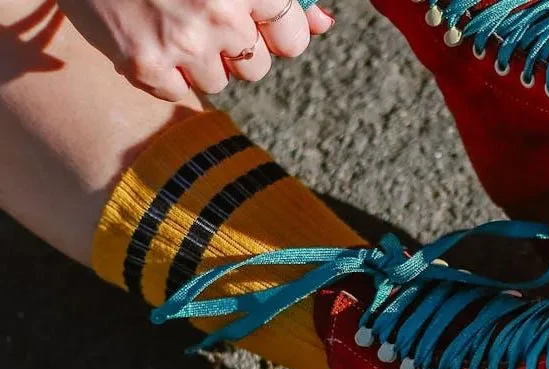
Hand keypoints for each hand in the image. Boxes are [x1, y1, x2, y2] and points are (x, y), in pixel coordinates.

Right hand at [57, 0, 333, 100]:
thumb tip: (323, 24)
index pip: (292, 39)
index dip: (276, 35)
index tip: (258, 24)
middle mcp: (221, 14)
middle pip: (257, 67)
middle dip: (238, 48)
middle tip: (204, 17)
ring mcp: (182, 43)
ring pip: (219, 81)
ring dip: (202, 60)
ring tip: (173, 22)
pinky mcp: (144, 64)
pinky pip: (177, 92)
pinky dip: (166, 73)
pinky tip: (150, 37)